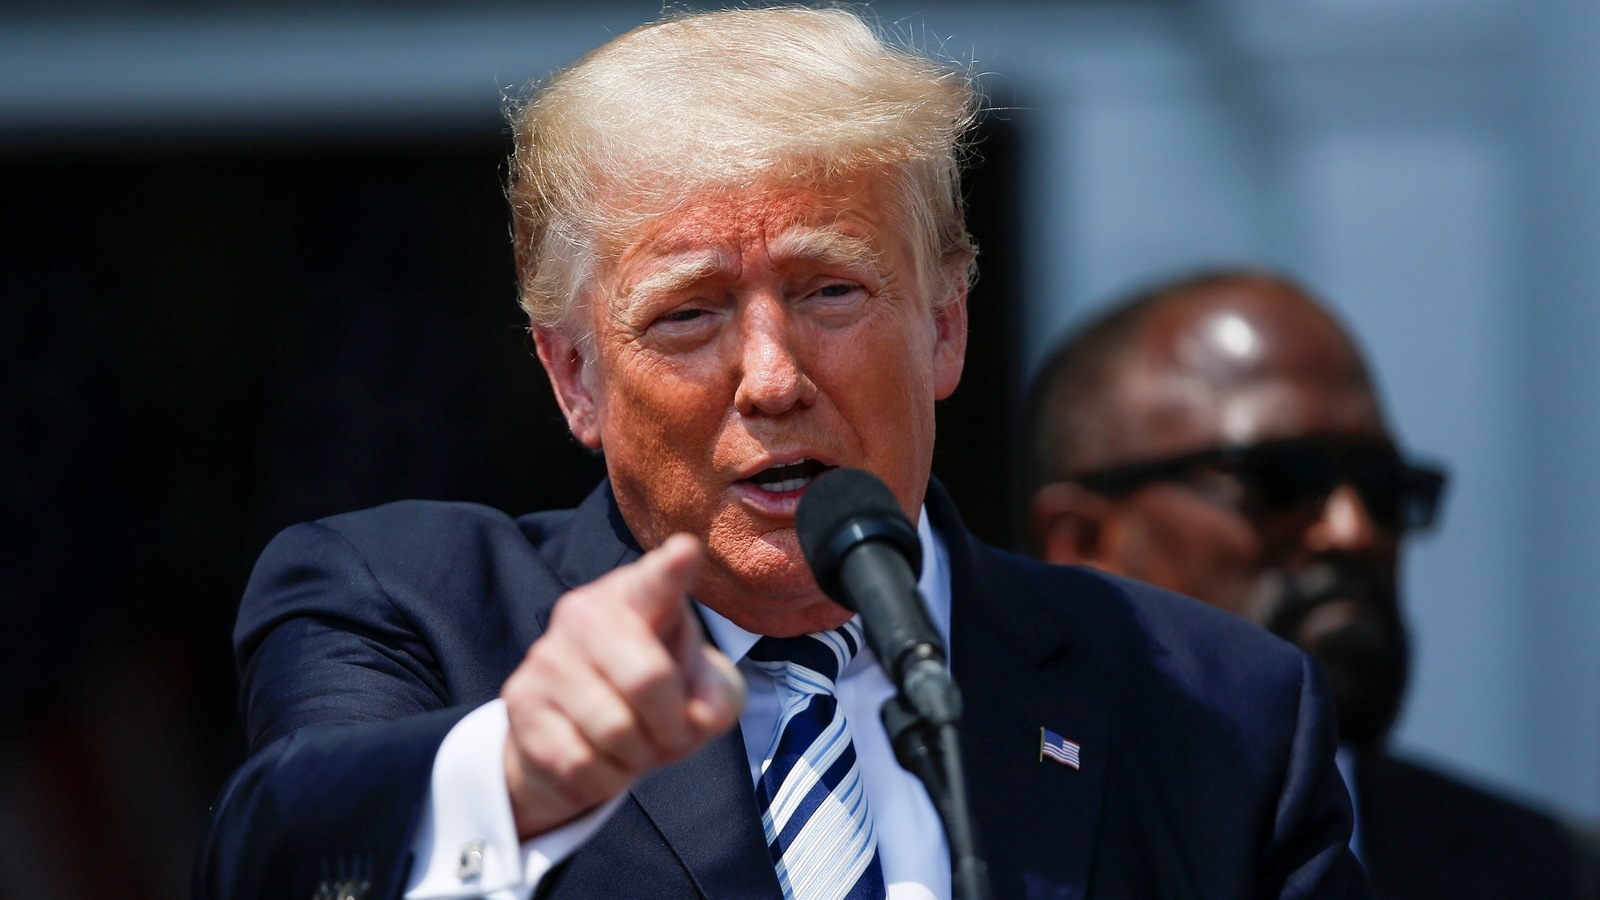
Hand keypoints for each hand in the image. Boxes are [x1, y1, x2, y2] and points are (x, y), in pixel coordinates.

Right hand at [500, 533, 745, 838]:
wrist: (577, 737)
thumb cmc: (652, 698)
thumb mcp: (701, 693)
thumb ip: (716, 696)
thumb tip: (699, 714)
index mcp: (638, 597)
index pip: (656, 581)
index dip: (672, 569)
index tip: (685, 550)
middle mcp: (585, 614)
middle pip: (649, 680)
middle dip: (670, 723)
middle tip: (668, 730)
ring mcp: (546, 656)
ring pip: (614, 730)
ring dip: (637, 755)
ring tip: (631, 742)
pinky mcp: (520, 703)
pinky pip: (580, 763)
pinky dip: (604, 778)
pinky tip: (598, 758)